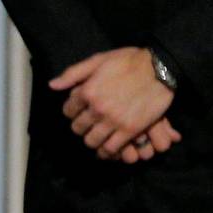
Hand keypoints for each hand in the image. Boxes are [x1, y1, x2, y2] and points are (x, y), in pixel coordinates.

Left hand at [50, 47, 176, 159]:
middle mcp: (97, 108)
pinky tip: (107, 148)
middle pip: (78, 128)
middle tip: (88, 124)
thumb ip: (73, 74)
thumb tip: (52, 86)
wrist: (159, 68)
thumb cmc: (128, 61)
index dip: (71, 111)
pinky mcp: (130, 130)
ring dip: (92, 140)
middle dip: (80, 126)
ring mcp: (114, 121)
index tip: (78, 111)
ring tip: (97, 136)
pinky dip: (107, 151)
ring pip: (92, 141)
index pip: (68, 110)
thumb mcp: (98, 60)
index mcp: (87, 91)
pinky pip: (111, 148)